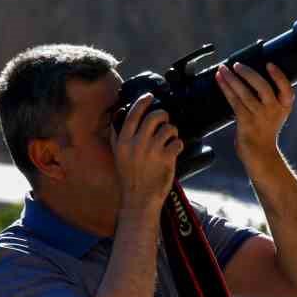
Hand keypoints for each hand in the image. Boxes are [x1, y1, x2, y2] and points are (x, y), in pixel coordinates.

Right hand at [112, 92, 182, 208]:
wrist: (139, 200)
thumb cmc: (129, 178)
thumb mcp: (118, 156)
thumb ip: (117, 136)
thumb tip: (119, 115)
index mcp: (124, 141)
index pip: (134, 114)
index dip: (143, 102)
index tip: (150, 96)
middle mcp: (137, 143)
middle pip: (155, 117)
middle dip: (163, 116)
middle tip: (165, 121)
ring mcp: (153, 151)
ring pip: (169, 129)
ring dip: (172, 132)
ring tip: (169, 139)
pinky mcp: (166, 159)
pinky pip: (177, 142)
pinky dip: (178, 145)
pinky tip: (174, 150)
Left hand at [215, 59, 293, 165]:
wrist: (261, 153)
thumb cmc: (266, 129)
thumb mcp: (276, 112)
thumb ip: (271, 96)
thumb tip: (250, 72)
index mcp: (284, 106)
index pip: (286, 89)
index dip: (278, 76)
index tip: (269, 64)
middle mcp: (273, 110)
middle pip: (262, 87)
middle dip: (248, 73)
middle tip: (237, 65)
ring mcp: (259, 117)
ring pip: (244, 93)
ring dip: (231, 79)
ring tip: (222, 69)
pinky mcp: (246, 122)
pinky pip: (234, 101)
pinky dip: (226, 89)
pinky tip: (220, 80)